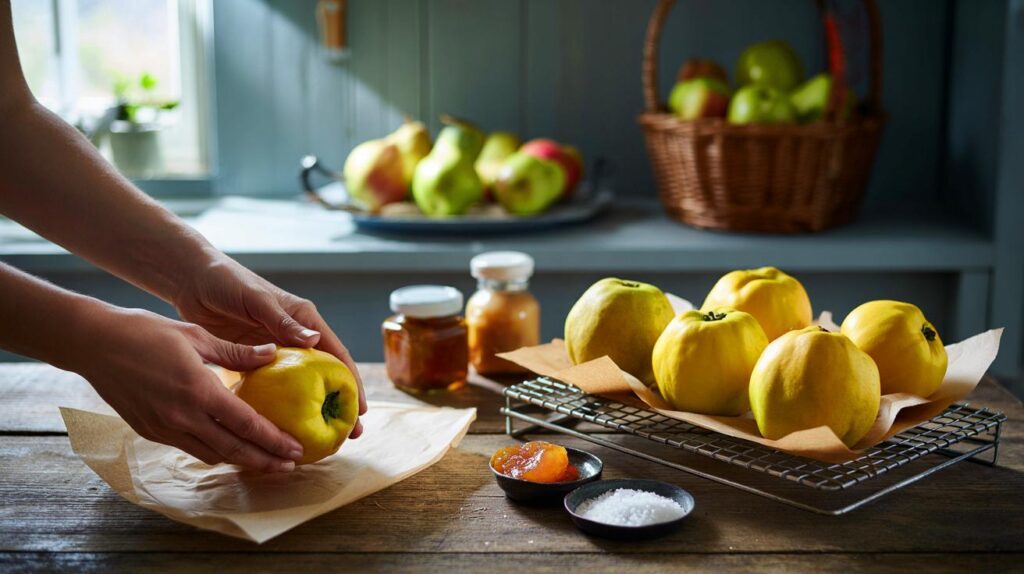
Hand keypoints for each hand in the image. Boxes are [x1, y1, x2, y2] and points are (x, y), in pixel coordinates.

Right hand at [73, 306, 305, 470]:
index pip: (246, 425)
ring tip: (264, 460)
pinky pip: (190, 448)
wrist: (94, 343)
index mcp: (199, 390)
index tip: (296, 448)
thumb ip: (236, 352)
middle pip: (232, 450)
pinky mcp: (150, 431)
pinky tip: (228, 447)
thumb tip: (272, 353)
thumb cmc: (146, 332)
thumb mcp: (196, 335)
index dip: (274, 440)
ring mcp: (164, 428)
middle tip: (290, 466)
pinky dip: (213, 452)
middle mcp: (182, 416)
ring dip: (239, 460)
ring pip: (211, 455)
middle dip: (264, 461)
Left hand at [171, 256, 365, 437]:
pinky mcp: (252, 360)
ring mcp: (274, 351)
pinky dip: (279, 408)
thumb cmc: (228, 281)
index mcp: (303, 319)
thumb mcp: (257, 299)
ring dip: (311, 411)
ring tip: (322, 439)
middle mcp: (294, 337)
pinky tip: (281, 429)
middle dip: (339, 404)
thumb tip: (315, 340)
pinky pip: (271, 388)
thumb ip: (282, 321)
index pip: (335, 354)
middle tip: (350, 434)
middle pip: (324, 375)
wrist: (192, 280)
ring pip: (300, 386)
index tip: (360, 409)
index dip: (351, 382)